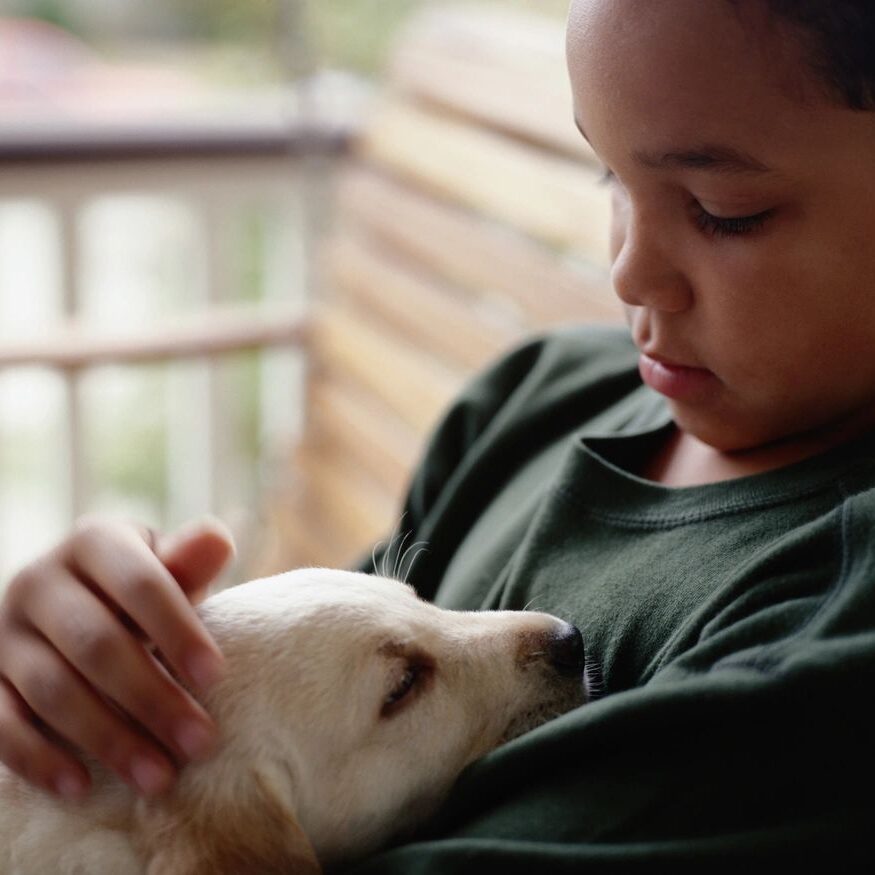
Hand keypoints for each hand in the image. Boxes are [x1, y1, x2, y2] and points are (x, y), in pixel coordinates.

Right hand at [0, 515, 234, 799]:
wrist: (74, 600)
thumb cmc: (139, 588)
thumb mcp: (164, 566)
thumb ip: (188, 561)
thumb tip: (217, 541)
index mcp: (94, 542)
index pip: (139, 584)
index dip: (178, 630)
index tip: (215, 677)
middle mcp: (40, 580)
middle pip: (97, 645)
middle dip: (152, 698)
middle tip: (200, 742)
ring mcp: (5, 632)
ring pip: (53, 690)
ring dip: (108, 738)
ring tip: (160, 777)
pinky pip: (2, 724)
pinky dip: (40, 759)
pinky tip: (81, 788)